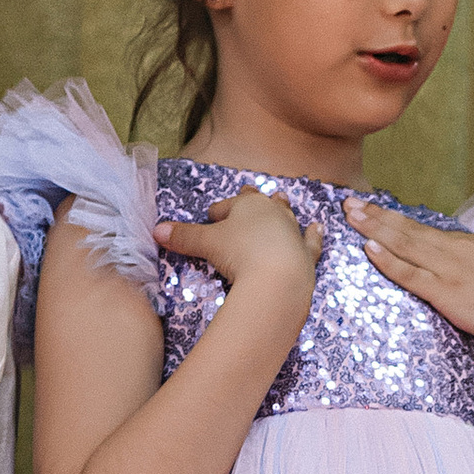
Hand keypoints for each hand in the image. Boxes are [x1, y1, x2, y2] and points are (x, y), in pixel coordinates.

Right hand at [154, 186, 321, 319]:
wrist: (278, 279)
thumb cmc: (240, 253)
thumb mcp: (206, 244)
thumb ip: (183, 237)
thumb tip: (156, 231)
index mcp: (248, 204)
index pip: (228, 205)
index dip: (217, 212)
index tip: (210, 217)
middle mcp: (273, 212)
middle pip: (259, 203)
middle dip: (251, 201)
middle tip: (248, 194)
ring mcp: (293, 231)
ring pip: (287, 215)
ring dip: (282, 209)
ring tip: (281, 199)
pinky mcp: (307, 253)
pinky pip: (311, 240)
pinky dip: (314, 234)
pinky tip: (318, 227)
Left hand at [345, 198, 473, 349]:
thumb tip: (470, 270)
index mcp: (469, 245)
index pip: (426, 229)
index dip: (397, 219)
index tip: (374, 209)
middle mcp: (455, 251)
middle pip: (408, 229)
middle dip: (376, 214)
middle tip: (349, 200)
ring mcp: (449, 270)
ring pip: (404, 244)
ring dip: (375, 228)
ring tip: (351, 214)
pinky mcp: (446, 293)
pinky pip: (411, 274)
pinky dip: (388, 260)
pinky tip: (369, 248)